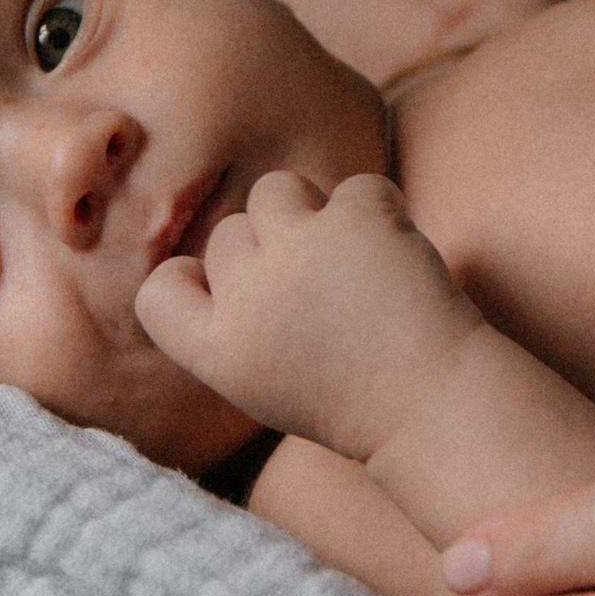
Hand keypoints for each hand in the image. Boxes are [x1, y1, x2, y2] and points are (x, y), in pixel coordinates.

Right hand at [140, 168, 484, 460]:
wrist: (436, 407)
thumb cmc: (356, 402)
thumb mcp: (264, 384)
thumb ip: (234, 327)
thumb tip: (225, 259)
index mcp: (217, 349)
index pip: (158, 291)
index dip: (190, 279)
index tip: (232, 291)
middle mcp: (247, 295)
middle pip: (230, 233)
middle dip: (270, 250)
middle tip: (323, 293)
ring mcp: (299, 249)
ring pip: (277, 189)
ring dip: (310, 211)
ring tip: (350, 259)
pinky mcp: (355, 219)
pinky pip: (358, 188)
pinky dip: (381, 212)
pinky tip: (396, 257)